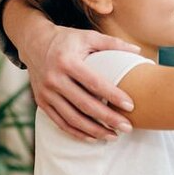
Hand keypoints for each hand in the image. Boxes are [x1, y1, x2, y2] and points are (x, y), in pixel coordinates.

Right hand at [15, 20, 138, 141]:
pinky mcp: (41, 102)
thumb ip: (113, 43)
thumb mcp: (88, 36)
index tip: (131, 106)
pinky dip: (77, 133)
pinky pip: (60, 122)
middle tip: (127, 127)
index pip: (94, 83)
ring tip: (113, 136)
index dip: (113, 96)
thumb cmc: (67, 40)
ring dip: (94, 130)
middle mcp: (54, 78)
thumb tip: (139, 50)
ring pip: (72, 118)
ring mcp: (46, 93)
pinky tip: (93, 138)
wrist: (34, 43)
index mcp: (67, 61)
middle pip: (84, 105)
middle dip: (108, 118)